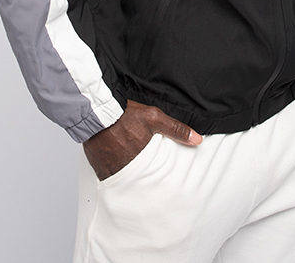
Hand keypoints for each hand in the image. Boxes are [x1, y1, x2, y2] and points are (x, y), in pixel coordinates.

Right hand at [82, 100, 201, 180]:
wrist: (97, 112)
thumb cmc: (124, 114)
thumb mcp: (154, 117)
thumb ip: (176, 129)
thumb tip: (197, 140)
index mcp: (143, 158)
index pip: (156, 176)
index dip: (159, 178)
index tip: (162, 178)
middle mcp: (127, 168)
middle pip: (140, 180)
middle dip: (145, 179)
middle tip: (148, 178)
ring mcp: (112, 171)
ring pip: (125, 180)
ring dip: (130, 177)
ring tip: (133, 172)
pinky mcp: (100, 170)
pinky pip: (110, 178)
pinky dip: (115, 175)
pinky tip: (118, 168)